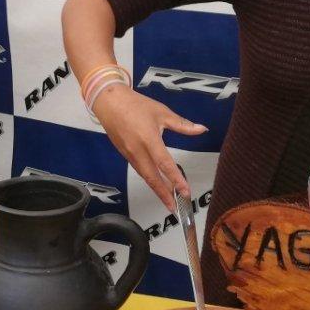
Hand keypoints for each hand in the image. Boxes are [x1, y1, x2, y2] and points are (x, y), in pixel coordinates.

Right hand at [92, 83, 205, 210]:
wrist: (108, 101)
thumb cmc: (136, 105)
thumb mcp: (162, 112)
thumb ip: (182, 124)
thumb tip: (201, 129)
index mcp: (149, 139)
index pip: (165, 164)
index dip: (175, 180)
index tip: (185, 192)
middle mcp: (138, 150)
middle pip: (152, 178)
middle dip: (164, 194)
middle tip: (175, 208)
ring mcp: (129, 154)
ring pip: (145, 176)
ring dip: (156, 189)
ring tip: (168, 200)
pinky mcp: (124, 154)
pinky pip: (139, 169)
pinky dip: (149, 179)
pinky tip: (156, 183)